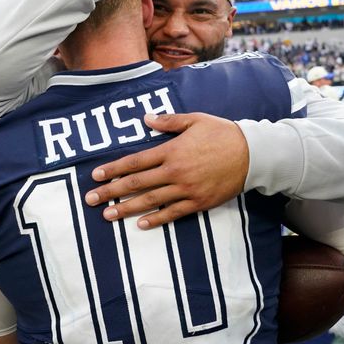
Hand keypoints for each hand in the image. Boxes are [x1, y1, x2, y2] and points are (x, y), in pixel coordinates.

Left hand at [84, 113, 248, 229]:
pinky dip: (157, 219)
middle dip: (112, 192)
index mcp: (171, 150)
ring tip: (108, 215)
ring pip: (151, 201)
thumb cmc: (222, 133)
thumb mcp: (195, 120)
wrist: (252, 154)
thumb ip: (168, 122)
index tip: (96, 176)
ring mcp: (186, 189)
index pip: (135, 162)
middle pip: (137, 184)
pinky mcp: (198, 202)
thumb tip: (145, 119)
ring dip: (127, 208)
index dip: (114, 169)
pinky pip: (173, 213)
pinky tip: (141, 224)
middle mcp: (175, 172)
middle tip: (91, 200)